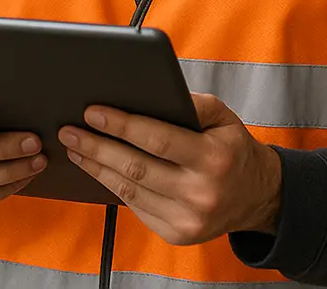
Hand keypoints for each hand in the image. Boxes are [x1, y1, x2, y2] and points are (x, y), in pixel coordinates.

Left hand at [58, 93, 281, 245]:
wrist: (257, 197)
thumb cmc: (232, 148)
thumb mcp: (222, 116)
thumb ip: (189, 102)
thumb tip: (146, 91)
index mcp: (213, 158)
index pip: (158, 139)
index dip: (121, 125)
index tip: (92, 112)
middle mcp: (201, 193)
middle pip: (136, 167)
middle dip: (97, 146)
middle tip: (69, 130)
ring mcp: (188, 220)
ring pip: (129, 190)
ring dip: (96, 167)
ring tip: (75, 147)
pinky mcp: (177, 235)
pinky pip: (135, 207)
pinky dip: (112, 186)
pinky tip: (97, 168)